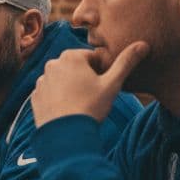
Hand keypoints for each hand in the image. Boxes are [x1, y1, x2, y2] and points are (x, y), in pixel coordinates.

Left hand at [32, 42, 148, 126]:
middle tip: (93, 96)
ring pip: (63, 80)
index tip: (103, 86)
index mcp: (71, 56)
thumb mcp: (113, 83)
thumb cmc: (91, 106)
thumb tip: (143, 44)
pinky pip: (51, 93)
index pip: (92, 58)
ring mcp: (41, 81)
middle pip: (76, 68)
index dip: (102, 71)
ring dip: (72, 88)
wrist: (66, 134)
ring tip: (81, 105)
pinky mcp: (35, 96)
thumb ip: (126, 62)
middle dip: (86, 78)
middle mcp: (52, 64)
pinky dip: (59, 99)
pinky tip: (68, 110)